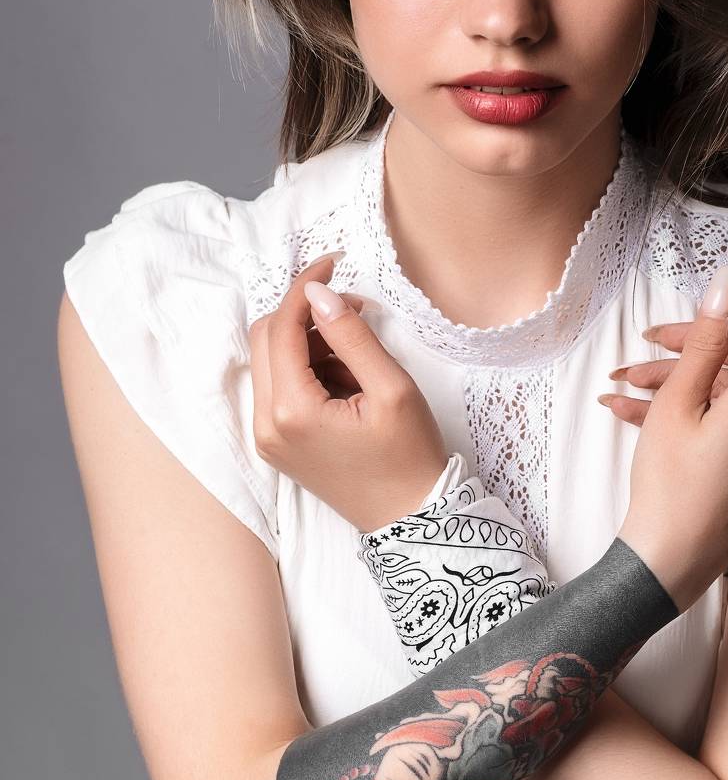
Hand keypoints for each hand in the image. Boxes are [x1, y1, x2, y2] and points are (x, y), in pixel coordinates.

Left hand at [248, 253, 448, 533]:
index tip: (333, 262)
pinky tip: (347, 376)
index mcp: (290, 412)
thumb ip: (351, 336)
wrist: (410, 517)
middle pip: (265, 339)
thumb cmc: (409, 455)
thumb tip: (319, 295)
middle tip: (352, 309)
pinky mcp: (278, 442)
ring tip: (358, 353)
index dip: (305, 288)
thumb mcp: (391, 387)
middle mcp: (266, 425)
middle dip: (305, 313)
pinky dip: (308, 367)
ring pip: (271, 360)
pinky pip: (280, 386)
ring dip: (308, 341)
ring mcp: (268, 437)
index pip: (281, 328)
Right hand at [616, 255, 727, 612]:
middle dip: (685, 349)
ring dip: (674, 383)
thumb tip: (724, 288)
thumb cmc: (672, 483)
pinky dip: (685, 412)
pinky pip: (724, 421)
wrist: (670, 561)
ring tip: (619, 387)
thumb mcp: (680, 401)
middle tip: (641, 344)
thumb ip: (705, 340)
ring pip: (723, 392)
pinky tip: (631, 411)